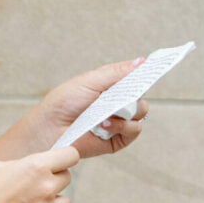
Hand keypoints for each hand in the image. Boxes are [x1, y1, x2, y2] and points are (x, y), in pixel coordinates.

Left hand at [23, 60, 149, 160]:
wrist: (48, 129)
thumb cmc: (63, 103)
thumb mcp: (90, 81)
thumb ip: (117, 72)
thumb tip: (142, 61)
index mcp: (111, 89)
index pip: (136, 80)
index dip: (145, 75)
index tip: (155, 68)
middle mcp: (117, 106)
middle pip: (142, 97)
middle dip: (134, 96)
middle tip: (119, 97)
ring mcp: (117, 123)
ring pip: (141, 114)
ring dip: (127, 113)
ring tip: (105, 116)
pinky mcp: (116, 141)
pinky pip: (134, 132)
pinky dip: (123, 127)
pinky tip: (104, 126)